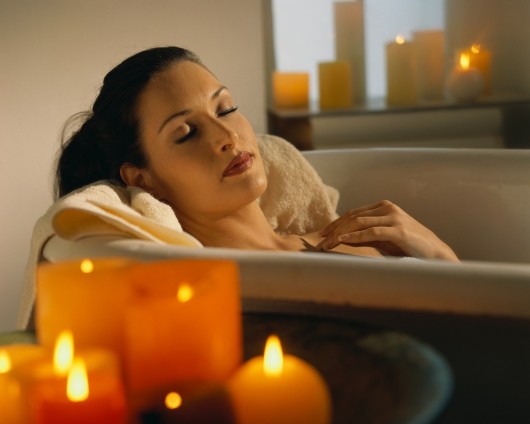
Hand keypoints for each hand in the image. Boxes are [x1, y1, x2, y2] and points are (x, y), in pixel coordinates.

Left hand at [316, 200, 458, 261]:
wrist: (435, 253)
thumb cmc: (408, 247)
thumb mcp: (384, 238)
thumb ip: (366, 234)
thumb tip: (342, 238)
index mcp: (384, 207)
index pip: (353, 213)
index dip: (336, 223)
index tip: (322, 234)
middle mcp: (387, 208)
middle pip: (353, 217)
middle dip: (334, 229)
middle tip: (320, 242)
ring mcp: (394, 217)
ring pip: (359, 223)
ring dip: (339, 234)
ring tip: (326, 244)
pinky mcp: (399, 230)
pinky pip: (372, 232)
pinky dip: (355, 237)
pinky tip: (342, 241)